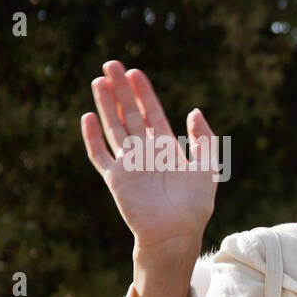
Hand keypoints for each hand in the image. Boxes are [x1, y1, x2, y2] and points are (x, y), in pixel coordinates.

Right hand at [81, 60, 218, 254]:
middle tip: (111, 64)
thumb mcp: (208, 168)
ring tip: (98, 80)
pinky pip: (99, 155)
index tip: (135, 73)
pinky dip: (92, 137)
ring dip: (106, 105)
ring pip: (114, 128)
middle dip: (121, 91)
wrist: (178, 232)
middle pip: (130, 115)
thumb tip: (194, 111)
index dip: (144, 94)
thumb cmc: (195, 205)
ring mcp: (129, 164)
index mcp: (166, 149)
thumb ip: (204, 140)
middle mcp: (145, 153)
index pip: (152, 114)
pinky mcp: (116, 178)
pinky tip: (89, 116)